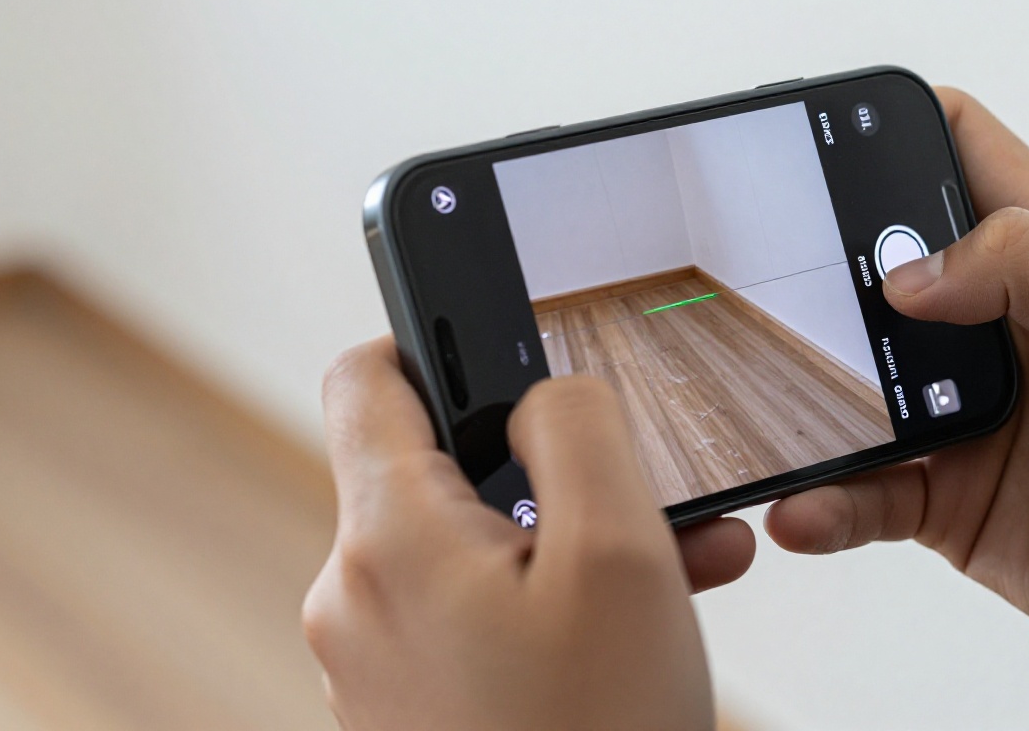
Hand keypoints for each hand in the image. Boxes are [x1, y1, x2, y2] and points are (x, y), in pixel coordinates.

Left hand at [302, 340, 755, 729]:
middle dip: (544, 467)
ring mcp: (373, 658)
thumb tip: (539, 391)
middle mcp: (356, 594)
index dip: (427, 335)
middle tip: (638, 489)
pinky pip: (466, 615)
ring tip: (671, 566)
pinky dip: (540, 602)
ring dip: (564, 540)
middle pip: (436, 467)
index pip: (364, 377)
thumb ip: (575, 429)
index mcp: (388, 536)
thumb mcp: (618, 553)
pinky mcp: (405, 704)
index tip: (491, 341)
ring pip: (467, 546)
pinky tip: (629, 627)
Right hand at [757, 88, 1028, 694]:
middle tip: (764, 289)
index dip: (888, 127)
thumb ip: (1024, 265)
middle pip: (874, 267)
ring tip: (768, 412)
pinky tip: (806, 507)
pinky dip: (824, 500)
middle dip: (811, 271)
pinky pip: (860, 491)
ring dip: (804, 399)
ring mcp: (963, 413)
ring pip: (849, 384)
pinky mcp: (945, 497)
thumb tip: (906, 271)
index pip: (958, 151)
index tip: (813, 131)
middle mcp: (997, 326)